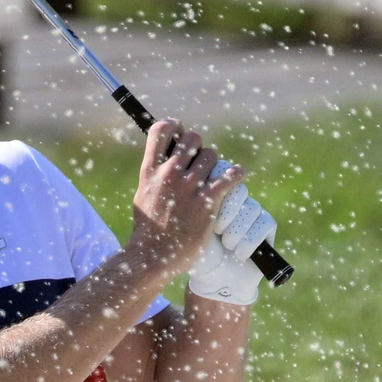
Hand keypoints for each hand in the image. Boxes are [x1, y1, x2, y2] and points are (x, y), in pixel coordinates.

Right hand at [126, 120, 244, 279]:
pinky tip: (237, 176)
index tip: (180, 132)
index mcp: (150, 170)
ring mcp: (189, 187)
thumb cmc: (148, 228)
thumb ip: (155, 172)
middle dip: (199, 147)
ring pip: (212, 156)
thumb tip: (167, 154)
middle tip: (199, 161)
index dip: (174, 125)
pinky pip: (230, 176)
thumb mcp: (143, 193)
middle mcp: (169, 174)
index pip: (161, 130)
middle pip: (193, 139)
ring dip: (214, 165)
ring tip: (212, 178)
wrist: (154, 256)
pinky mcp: (207, 202)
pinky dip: (236, 174)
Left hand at [186, 160, 276, 305]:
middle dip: (228, 210)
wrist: (212, 279)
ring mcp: (252, 211)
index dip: (217, 185)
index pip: (223, 170)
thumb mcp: (187, 222)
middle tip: (216, 229)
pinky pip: (264, 223)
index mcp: (215, 191)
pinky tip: (238, 253)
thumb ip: (190, 198)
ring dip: (237, 230)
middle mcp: (236, 199)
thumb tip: (196, 177)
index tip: (205, 205)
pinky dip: (249, 241)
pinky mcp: (267, 226)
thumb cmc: (194, 251)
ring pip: (251, 208)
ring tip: (226, 244)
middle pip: (238, 187)